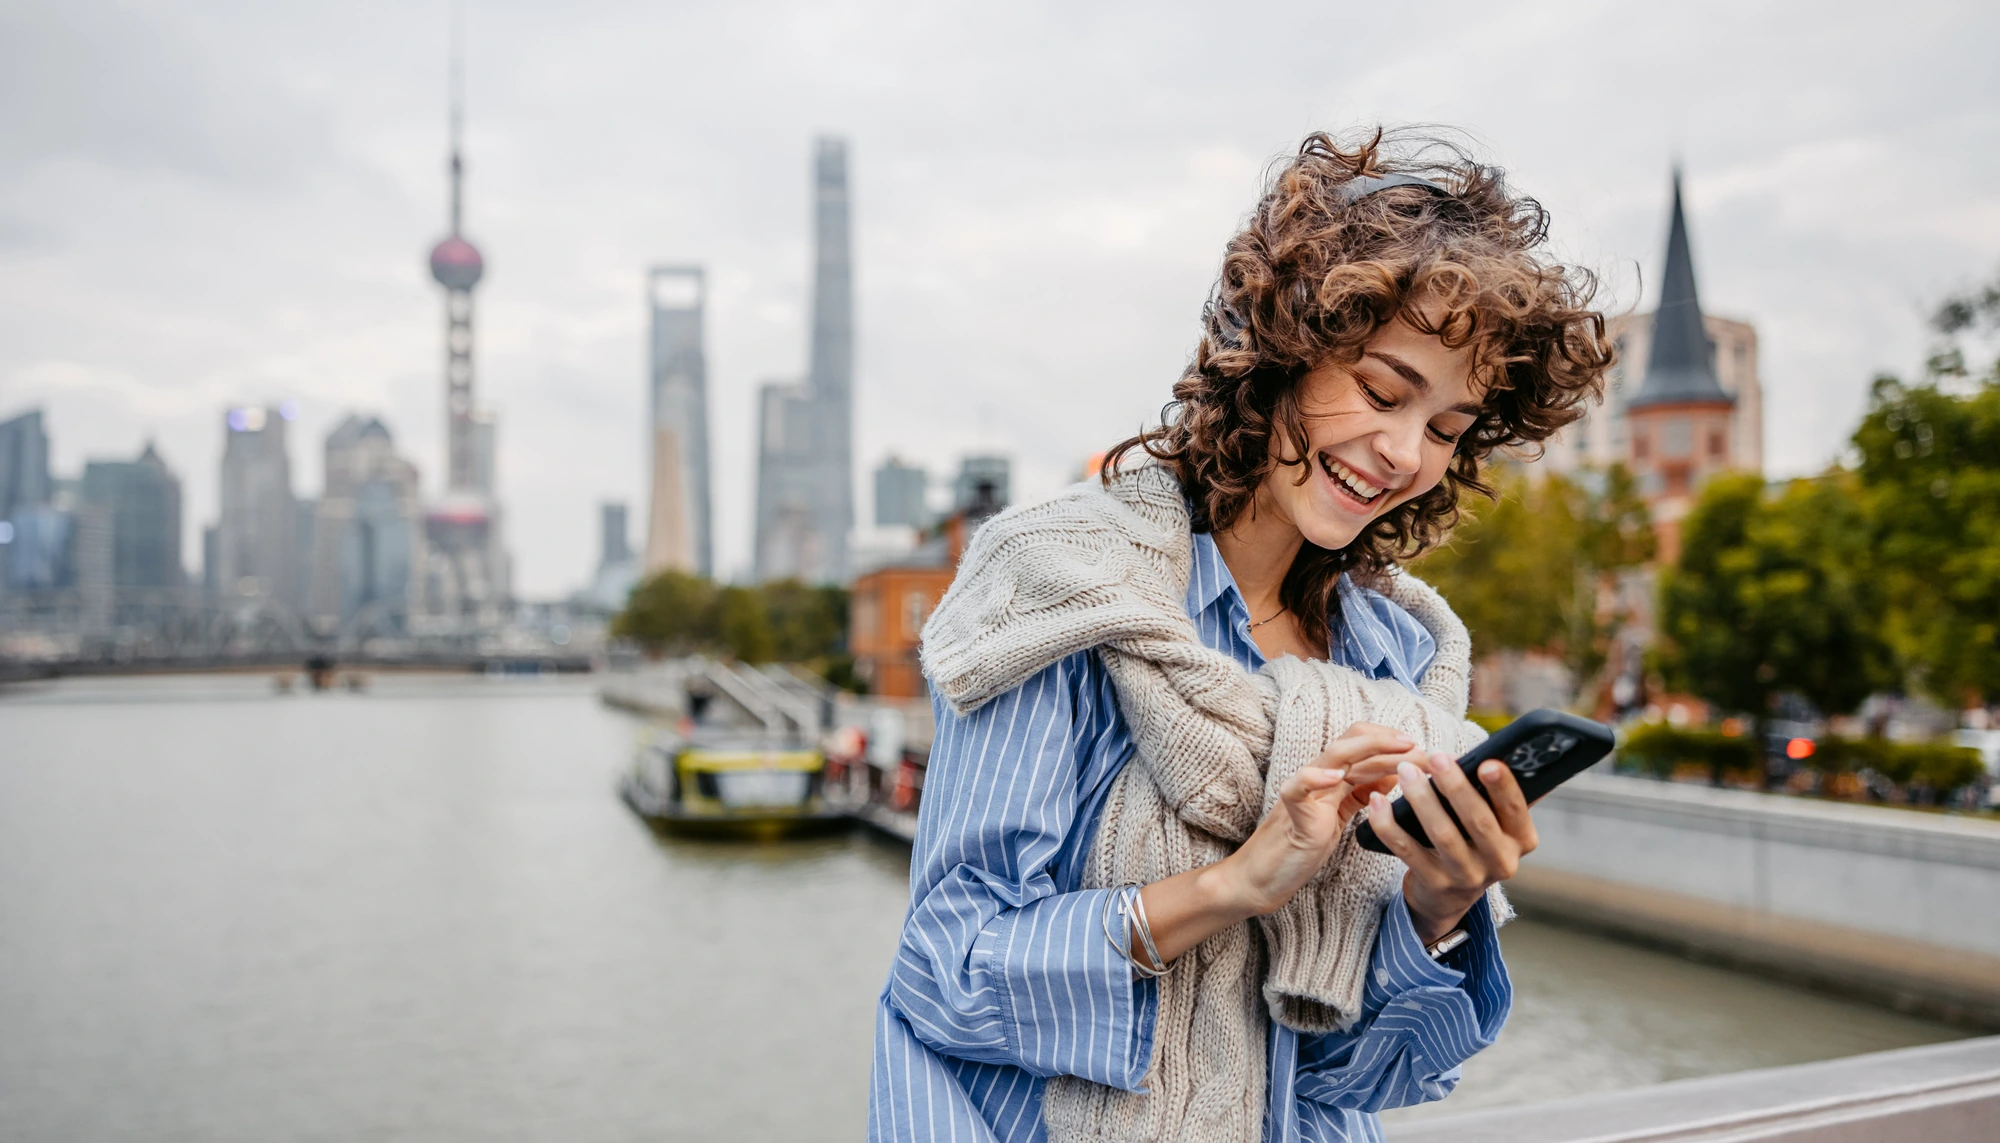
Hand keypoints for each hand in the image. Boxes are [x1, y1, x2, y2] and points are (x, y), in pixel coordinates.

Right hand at [1130, 727, 1426, 969]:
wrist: (1262, 877)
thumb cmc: (1300, 847)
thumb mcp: (1339, 815)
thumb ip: (1361, 793)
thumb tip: (1395, 775)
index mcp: (1332, 778)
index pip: (1363, 743)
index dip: (1394, 742)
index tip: (1424, 753)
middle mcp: (1319, 777)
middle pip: (1354, 740)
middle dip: (1391, 740)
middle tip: (1422, 748)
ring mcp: (1305, 791)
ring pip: (1335, 755)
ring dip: (1371, 748)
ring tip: (1400, 748)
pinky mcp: (1291, 812)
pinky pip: (1298, 787)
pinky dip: (1315, 777)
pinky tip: (1336, 778)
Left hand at [1365, 752, 1538, 944]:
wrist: (1449, 896)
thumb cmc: (1473, 841)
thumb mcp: (1495, 824)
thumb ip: (1495, 796)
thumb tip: (1492, 754)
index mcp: (1521, 839)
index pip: (1516, 810)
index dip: (1503, 786)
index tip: (1486, 762)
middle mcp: (1501, 862)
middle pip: (1479, 822)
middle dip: (1456, 787)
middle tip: (1437, 757)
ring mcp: (1467, 876)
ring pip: (1442, 834)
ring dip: (1422, 799)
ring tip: (1406, 771)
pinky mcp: (1434, 883)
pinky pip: (1407, 850)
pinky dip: (1389, 825)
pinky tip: (1378, 802)